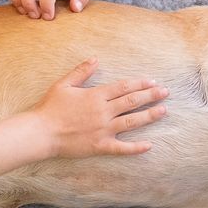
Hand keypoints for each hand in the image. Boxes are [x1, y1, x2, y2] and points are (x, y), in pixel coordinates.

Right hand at [31, 58, 167, 156]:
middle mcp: (103, 111)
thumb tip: (95, 59)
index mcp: (96, 95)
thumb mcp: (64, 84)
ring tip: (164, 111)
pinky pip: (122, 148)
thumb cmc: (50, 108)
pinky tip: (149, 145)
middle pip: (132, 101)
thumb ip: (81, 71)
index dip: (140, 83)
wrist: (41, 132)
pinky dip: (136, 147)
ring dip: (149, 116)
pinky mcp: (100, 146)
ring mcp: (103, 129)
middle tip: (165, 92)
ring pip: (132, 121)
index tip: (152, 82)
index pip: (123, 87)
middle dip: (151, 96)